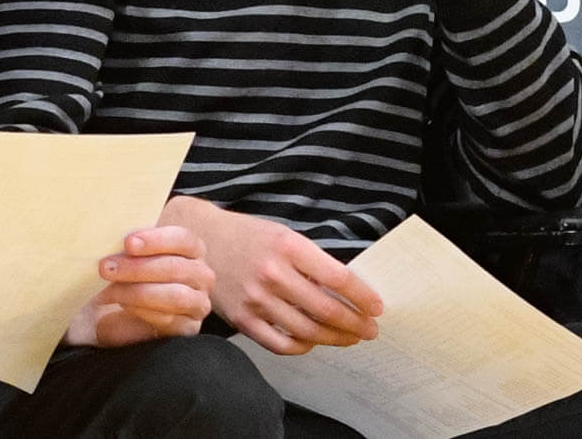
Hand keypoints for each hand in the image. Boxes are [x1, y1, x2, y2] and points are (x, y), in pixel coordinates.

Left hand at [65, 224, 213, 347]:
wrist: (119, 314)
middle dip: (138, 268)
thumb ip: (134, 244)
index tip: (128, 243)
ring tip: (111, 289)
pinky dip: (143, 311)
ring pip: (175, 295)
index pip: (183, 239)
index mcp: (193, 249)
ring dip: (138, 292)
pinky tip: (124, 305)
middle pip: (176, 267)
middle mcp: (202, 274)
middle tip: (107, 268)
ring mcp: (199, 302)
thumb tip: (115, 230)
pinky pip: (169, 319)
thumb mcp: (132, 255)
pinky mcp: (189, 328)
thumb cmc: (131, 276)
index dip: (156, 240)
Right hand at [162, 197, 382, 354]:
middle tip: (371, 330)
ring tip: (350, 338)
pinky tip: (314, 343)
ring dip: (335, 338)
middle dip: (355, 323)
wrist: (204, 241)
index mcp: (288, 245)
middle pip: (326, 309)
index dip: (362, 296)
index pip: (337, 278)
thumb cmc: (248, 235)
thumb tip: (346, 289)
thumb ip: (311, 261)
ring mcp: (256, 299)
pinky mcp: (243, 320)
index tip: (377, 307)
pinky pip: (280, 344)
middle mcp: (273, 273)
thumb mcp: (283, 235)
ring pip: (307, 331)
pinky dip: (303, 347)